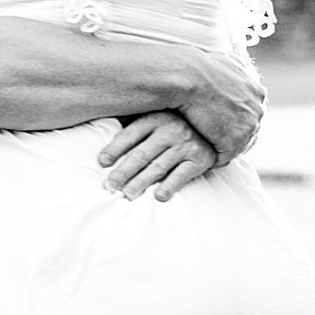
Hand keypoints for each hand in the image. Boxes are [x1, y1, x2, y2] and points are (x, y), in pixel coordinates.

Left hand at [99, 110, 217, 202]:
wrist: (212, 129)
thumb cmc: (174, 125)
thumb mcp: (156, 117)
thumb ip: (134, 124)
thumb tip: (103, 134)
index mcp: (155, 118)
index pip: (130, 134)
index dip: (115, 148)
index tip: (102, 162)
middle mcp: (170, 130)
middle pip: (141, 154)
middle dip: (123, 172)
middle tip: (110, 187)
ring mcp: (184, 145)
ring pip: (158, 167)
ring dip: (141, 183)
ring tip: (127, 195)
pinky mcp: (199, 160)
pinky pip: (182, 175)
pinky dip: (170, 186)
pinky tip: (159, 197)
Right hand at [176, 50, 265, 163]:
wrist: (187, 76)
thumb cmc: (197, 67)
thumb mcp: (225, 61)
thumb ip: (235, 69)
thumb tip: (234, 65)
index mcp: (256, 91)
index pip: (249, 112)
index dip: (232, 119)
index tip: (217, 122)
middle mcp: (257, 109)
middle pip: (246, 130)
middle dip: (230, 135)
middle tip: (209, 138)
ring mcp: (248, 127)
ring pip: (236, 145)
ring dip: (221, 147)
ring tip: (203, 148)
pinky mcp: (234, 142)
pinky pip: (223, 157)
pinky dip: (212, 158)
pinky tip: (199, 155)